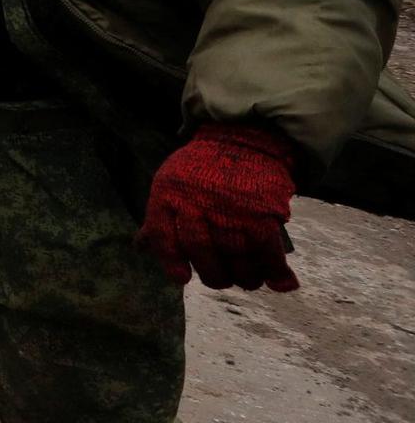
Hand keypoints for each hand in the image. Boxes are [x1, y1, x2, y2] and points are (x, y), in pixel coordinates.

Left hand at [137, 123, 298, 291]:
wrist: (244, 139)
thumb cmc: (202, 168)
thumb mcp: (171, 183)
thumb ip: (159, 217)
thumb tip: (141, 248)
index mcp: (168, 194)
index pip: (162, 236)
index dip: (171, 261)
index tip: (182, 278)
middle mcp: (196, 203)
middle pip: (201, 252)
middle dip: (214, 274)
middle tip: (223, 278)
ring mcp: (229, 209)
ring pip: (235, 258)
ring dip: (246, 277)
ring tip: (248, 279)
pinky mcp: (261, 213)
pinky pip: (266, 251)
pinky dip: (275, 271)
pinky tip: (281, 283)